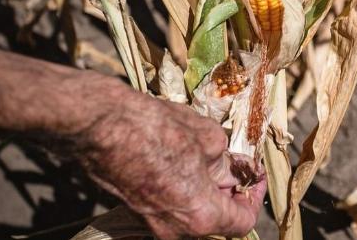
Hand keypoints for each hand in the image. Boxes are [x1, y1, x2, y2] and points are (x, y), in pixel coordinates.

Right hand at [75, 85, 266, 238]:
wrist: (99, 125)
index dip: (255, 194)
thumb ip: (225, 158)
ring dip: (206, 187)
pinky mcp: (136, 208)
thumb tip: (228, 163)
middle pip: (217, 218)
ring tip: (212, 155)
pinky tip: (185, 157)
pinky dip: (184, 187)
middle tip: (237, 161)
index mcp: (201, 216)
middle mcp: (177, 229)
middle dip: (230, 189)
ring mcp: (153, 222)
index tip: (257, 173)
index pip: (242, 222)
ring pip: (193, 212)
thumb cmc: (154, 128)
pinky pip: (171, 205)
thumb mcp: (207, 136)